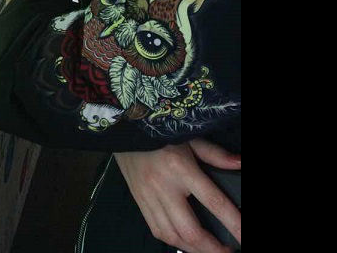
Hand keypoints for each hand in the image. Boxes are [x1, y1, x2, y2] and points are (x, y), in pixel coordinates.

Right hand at [115, 139, 240, 252]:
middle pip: (190, 230)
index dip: (234, 223)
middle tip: (229, 250)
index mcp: (180, 167)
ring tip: (210, 250)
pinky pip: (156, 230)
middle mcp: (163, 185)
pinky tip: (185, 242)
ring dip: (194, 249)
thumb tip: (239, 163)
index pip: (213, 201)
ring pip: (173, 235)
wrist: (124, 129)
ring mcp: (148, 195)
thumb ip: (216, 154)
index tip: (245, 237)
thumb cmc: (160, 133)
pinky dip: (174, 241)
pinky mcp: (138, 200)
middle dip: (213, 248)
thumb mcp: (190, 138)